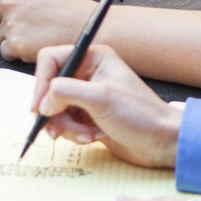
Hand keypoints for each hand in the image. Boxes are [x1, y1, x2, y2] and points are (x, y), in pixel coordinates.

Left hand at [0, 0, 93, 61]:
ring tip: (39, 34)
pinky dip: (20, 52)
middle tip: (30, 24)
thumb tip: (5, 13)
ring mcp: (10, 22)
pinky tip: (38, 44)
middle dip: (3, 23)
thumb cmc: (70, 12)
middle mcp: (9, 0)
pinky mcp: (14, 43)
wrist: (91, 28)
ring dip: (14, 38)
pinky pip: (6, 52)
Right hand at [32, 43, 181, 167]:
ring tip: (86, 134)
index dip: (41, 82)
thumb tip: (43, 100)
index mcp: (93, 58)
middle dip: (54, 111)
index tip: (39, 106)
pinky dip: (74, 134)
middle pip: (49, 88)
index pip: (51, 60)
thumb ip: (67, 92)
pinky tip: (92, 137)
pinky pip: (65, 123)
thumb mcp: (101, 99)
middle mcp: (88, 74)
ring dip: (66, 126)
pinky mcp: (88, 116)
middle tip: (58, 128)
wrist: (161, 142)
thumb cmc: (141, 115)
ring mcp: (87, 96)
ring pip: (55, 109)